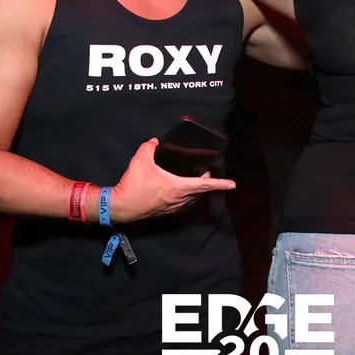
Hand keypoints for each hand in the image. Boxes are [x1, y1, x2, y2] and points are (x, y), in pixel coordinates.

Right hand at [107, 138, 235, 223]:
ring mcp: (173, 208)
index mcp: (179, 187)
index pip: (205, 185)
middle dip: (205, 182)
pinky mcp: (165, 212)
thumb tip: (153, 141)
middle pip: (200, 192)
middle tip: (204, 171)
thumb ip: (149, 147)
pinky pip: (182, 205)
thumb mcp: (141, 160)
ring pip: (191, 200)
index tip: (233, 184)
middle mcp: (180, 200)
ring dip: (195, 191)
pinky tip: (177, 191)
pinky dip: (186, 197)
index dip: (220, 184)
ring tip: (193, 180)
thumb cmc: (134, 185)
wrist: (121, 207)